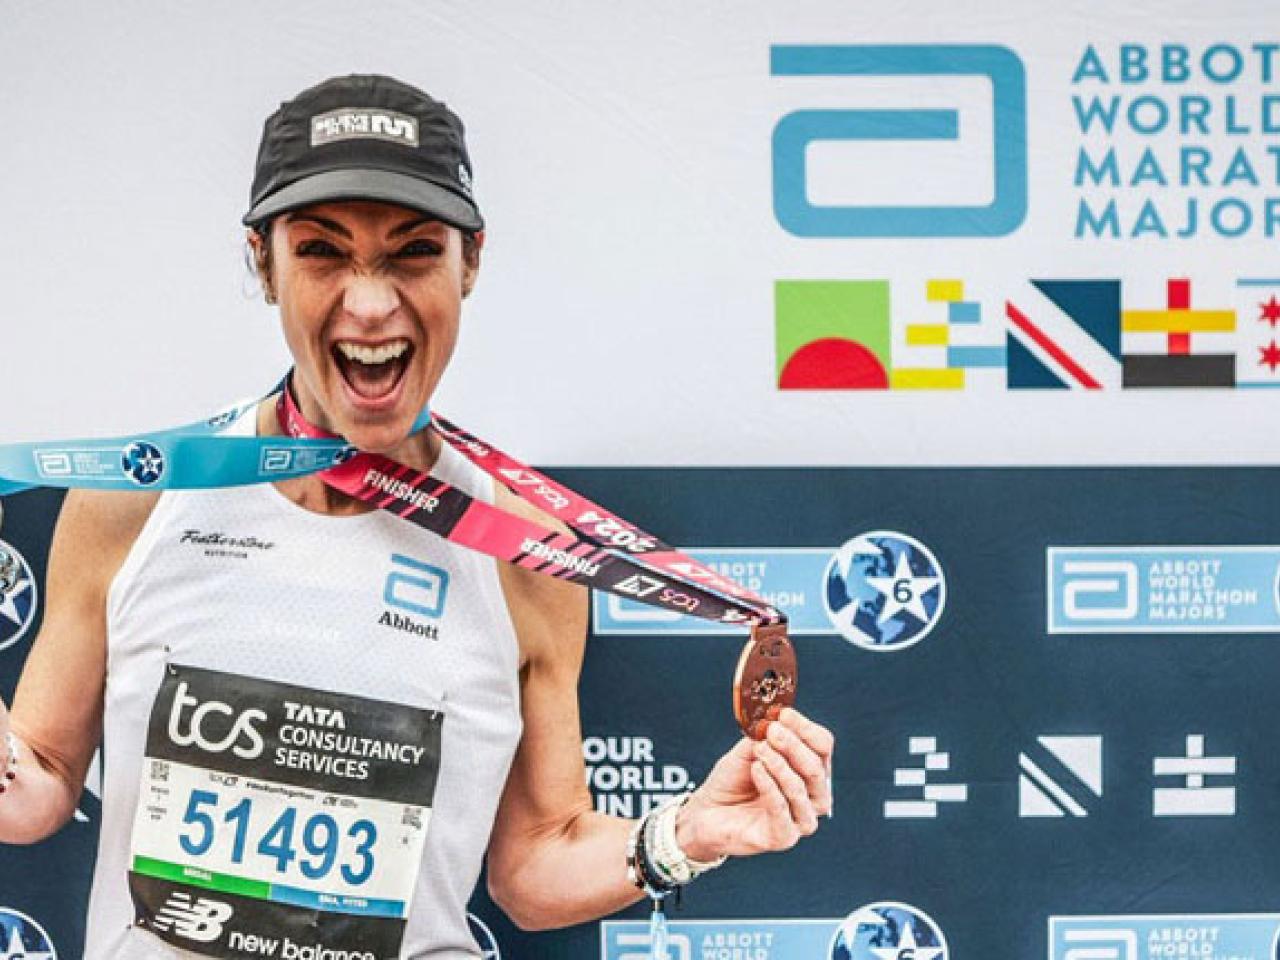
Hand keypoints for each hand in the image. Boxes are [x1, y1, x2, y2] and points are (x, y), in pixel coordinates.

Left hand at [675, 707, 833, 860]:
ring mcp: (800, 819)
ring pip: (800, 788)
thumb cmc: (732, 781)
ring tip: (760, 750)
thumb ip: (765, 738)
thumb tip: (778, 721)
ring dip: (779, 765)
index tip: (783, 714)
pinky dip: (769, 784)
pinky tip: (756, 769)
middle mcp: (812, 797)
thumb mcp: (748, 751)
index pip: (822, 746)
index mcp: (810, 772)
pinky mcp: (783, 837)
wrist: (707, 811)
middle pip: (816, 767)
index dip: (805, 729)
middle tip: (772, 731)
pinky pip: (781, 807)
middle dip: (793, 745)